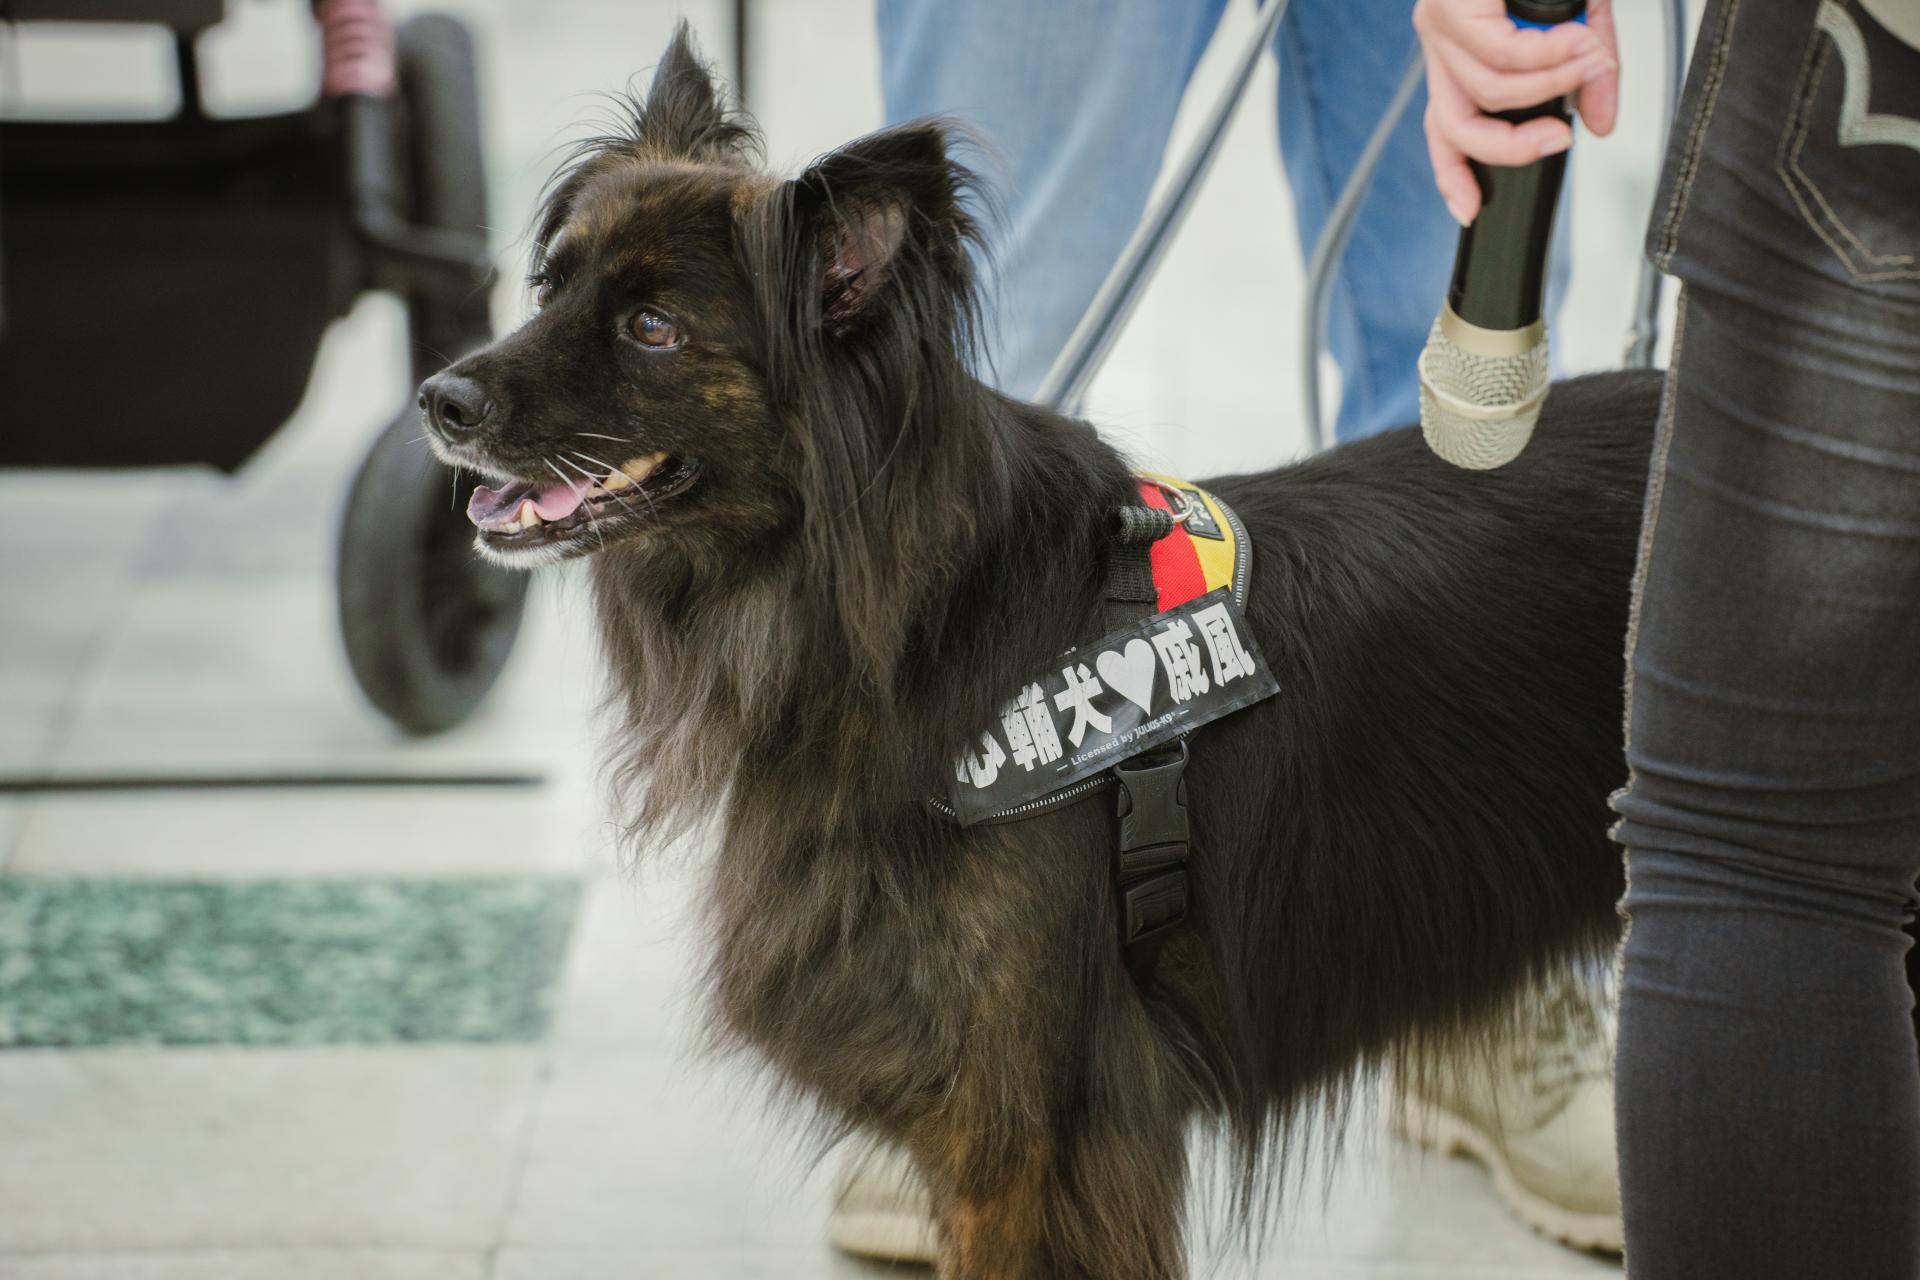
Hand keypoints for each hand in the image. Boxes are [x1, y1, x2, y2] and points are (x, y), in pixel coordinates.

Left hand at [1413, 0, 1619, 224]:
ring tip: (1592, 56)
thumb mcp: (1579, 18)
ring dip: (1549, 84)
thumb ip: (1585, 72)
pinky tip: (1579, 42)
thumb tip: (1600, 125)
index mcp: (1459, 52)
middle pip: (1458, 124)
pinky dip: (1545, 57)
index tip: (1471, 209)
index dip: (1452, 173)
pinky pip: (1498, 54)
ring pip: (1489, 90)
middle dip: (1513, 143)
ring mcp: (1439, 19)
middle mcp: (1440, 40)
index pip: (1444, 127)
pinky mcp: (1451, 2)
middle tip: (1561, 137)